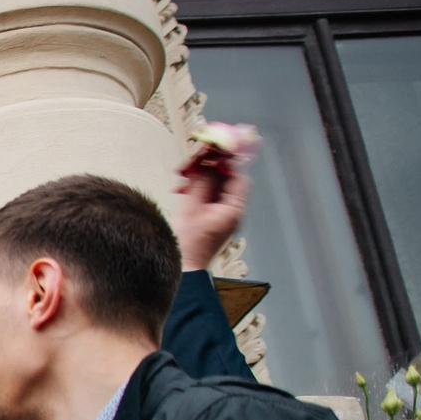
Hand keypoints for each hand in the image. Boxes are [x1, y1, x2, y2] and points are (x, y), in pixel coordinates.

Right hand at [175, 145, 252, 271]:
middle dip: (212, 168)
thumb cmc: (188, 245)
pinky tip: (185, 187)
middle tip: (197, 159)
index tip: (215, 150)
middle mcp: (232, 212)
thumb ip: (202, 183)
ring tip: (186, 174)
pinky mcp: (213, 219)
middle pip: (227, 181)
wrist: (183, 269)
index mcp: (234, 209)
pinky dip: (200, 189)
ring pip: (217, 187)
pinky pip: (210, 197)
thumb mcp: (192, 208)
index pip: (237, 177)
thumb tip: (207, 164)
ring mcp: (223, 216)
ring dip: (203, 177)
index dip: (227, 162)